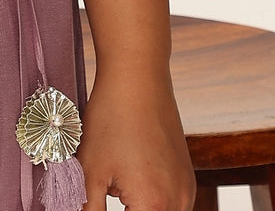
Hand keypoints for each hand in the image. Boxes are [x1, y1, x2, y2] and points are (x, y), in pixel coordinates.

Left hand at [78, 69, 197, 209]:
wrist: (137, 78)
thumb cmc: (112, 119)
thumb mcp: (89, 170)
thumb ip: (88, 208)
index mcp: (154, 206)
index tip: (98, 202)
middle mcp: (179, 203)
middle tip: (107, 189)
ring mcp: (186, 189)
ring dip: (139, 209)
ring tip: (117, 184)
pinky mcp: (186, 176)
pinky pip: (171, 202)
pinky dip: (151, 199)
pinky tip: (131, 172)